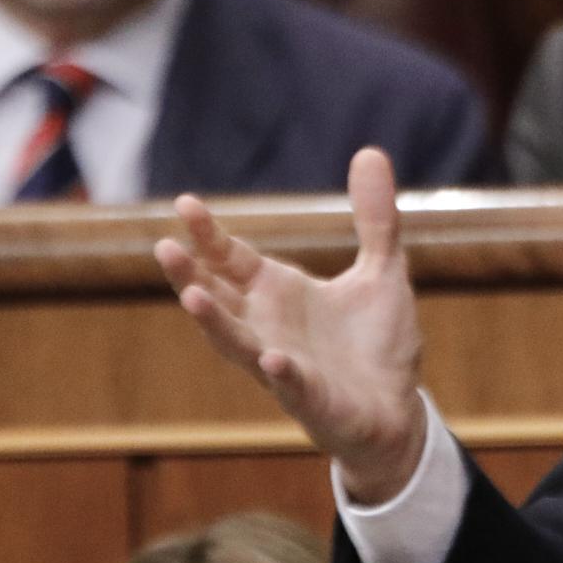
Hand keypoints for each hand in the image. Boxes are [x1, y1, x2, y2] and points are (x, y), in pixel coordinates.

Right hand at [156, 147, 428, 502]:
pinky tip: (272, 358)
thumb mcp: (383, 271)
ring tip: (193, 298)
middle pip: (217, 297)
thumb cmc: (378, 345)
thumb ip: (375, 218)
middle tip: (164, 246)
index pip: (230, 259)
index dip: (208, 233)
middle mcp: (267, 327)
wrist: (398, 411)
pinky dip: (281, 371)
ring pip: (236, 343)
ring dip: (214, 322)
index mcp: (278, 294)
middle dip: (190, 275)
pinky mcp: (312, 399)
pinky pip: (291, 385)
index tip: (185, 202)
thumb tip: (371, 151)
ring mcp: (283, 365)